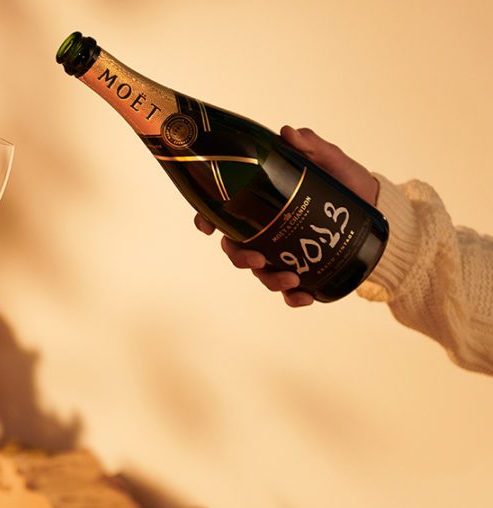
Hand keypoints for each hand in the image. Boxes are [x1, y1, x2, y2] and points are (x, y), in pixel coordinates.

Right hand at [193, 125, 379, 306]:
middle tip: (258, 258)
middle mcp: (266, 231)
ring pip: (261, 273)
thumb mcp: (331, 161)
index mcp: (263, 204)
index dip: (207, 219)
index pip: (224, 213)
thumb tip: (288, 133)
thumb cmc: (347, 183)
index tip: (207, 227)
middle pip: (236, 249)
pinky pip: (291, 293)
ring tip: (292, 278)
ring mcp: (283, 254)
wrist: (377, 210)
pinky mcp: (304, 272)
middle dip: (240, 258)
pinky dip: (294, 299)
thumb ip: (310, 147)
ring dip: (269, 280)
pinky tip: (305, 297)